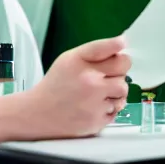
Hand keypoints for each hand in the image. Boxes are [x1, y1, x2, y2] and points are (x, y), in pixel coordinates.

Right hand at [0, 35, 130, 143]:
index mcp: (78, 62)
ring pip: (123, 89)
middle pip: (123, 68)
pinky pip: (118, 108)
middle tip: (107, 73)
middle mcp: (89, 80)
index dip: (117, 46)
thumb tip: (121, 44)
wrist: (41, 113)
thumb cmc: (56, 84)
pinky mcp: (99, 120)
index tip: (121, 43)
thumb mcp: (68, 60)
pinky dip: (110, 106)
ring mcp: (96, 102)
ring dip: (116, 90)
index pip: (106, 48)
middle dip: (119, 69)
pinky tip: (95, 105)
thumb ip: (93, 52)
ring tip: (99, 92)